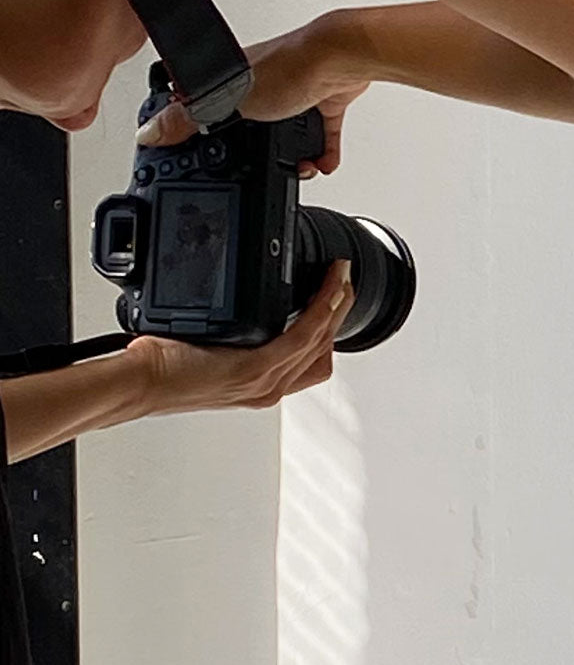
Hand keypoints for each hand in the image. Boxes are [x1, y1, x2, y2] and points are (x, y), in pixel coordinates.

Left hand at [127, 261, 354, 415]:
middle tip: (343, 280)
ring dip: (336, 304)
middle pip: (325, 350)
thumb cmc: (159, 373)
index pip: (312, 360)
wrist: (139, 384)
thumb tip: (230, 302)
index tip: (332, 299)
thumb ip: (227, 335)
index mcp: (259, 384)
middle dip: (339, 310)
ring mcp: (266, 380)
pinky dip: (321, 308)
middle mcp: (268, 387)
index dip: (329, 328)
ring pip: (321, 340)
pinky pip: (303, 335)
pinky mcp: (256, 367)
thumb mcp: (203, 350)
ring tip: (339, 278)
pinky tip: (324, 290)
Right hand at [136, 13, 368, 178]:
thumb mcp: (225, 101)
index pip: (201, 99)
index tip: (193, 147)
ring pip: (285, 128)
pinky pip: (321, 132)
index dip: (193, 122)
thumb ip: (189, 118)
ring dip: (290, 153)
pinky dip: (322, 151)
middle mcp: (261, 80)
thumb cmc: (285, 66)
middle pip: (245, 118)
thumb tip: (149, 132)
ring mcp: (294, 90)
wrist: (339, 59)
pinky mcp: (324, 98)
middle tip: (249, 164)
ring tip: (292, 169)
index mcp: (229, 75)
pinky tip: (319, 164)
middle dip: (248, 146)